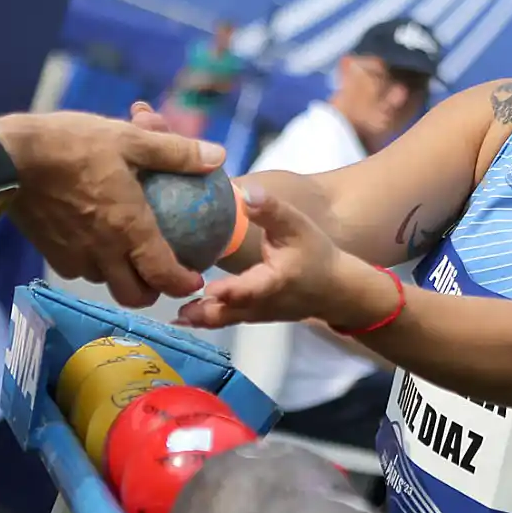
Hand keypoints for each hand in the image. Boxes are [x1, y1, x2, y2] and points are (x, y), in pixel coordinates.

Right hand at [0, 110, 224, 307]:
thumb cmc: (71, 144)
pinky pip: (80, 270)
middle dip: (152, 291)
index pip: (163, 275)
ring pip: (105, 283)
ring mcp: (74, 256)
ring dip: (121, 276)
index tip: (194, 278)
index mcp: (129, 229)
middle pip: (134, 295)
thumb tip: (217, 157)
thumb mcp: (129, 139)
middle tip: (161, 273)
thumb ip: (175, 152)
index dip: (183, 283)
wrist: (6, 158)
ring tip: (129, 253)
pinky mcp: (50, 253)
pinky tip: (95, 240)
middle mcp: (103, 252)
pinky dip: (93, 263)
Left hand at [175, 187, 396, 330]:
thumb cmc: (315, 253)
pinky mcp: (252, 317)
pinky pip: (227, 321)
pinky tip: (184, 316)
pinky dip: (206, 320)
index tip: (208, 290)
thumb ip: (270, 210)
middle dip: (204, 313)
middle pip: (230, 312)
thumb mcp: (297, 226)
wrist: (336, 289)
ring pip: (225, 321)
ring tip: (175, 316)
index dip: (230, 291)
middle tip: (176, 309)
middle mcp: (263, 304)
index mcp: (275, 281)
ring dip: (200, 319)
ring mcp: (257, 315)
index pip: (251, 289)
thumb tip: (244, 191)